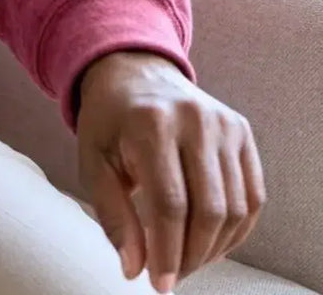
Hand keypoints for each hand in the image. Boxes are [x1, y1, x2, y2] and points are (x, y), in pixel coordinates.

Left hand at [76, 50, 265, 292]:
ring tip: (187, 260)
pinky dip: (237, 229)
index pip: (170, 204)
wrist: (133, 73)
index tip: (158, 283)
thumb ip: (112, 213)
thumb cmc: (109, 122)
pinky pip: (253, 195)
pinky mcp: (242, 130)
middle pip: (209, 210)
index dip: (167, 251)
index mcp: (151, 123)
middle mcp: (194, 119)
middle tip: (173, 275)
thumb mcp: (93, 160)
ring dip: (214, 247)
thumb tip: (134, 268)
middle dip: (192, 255)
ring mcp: (224, 123)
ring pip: (236, 208)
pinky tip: (211, 243)